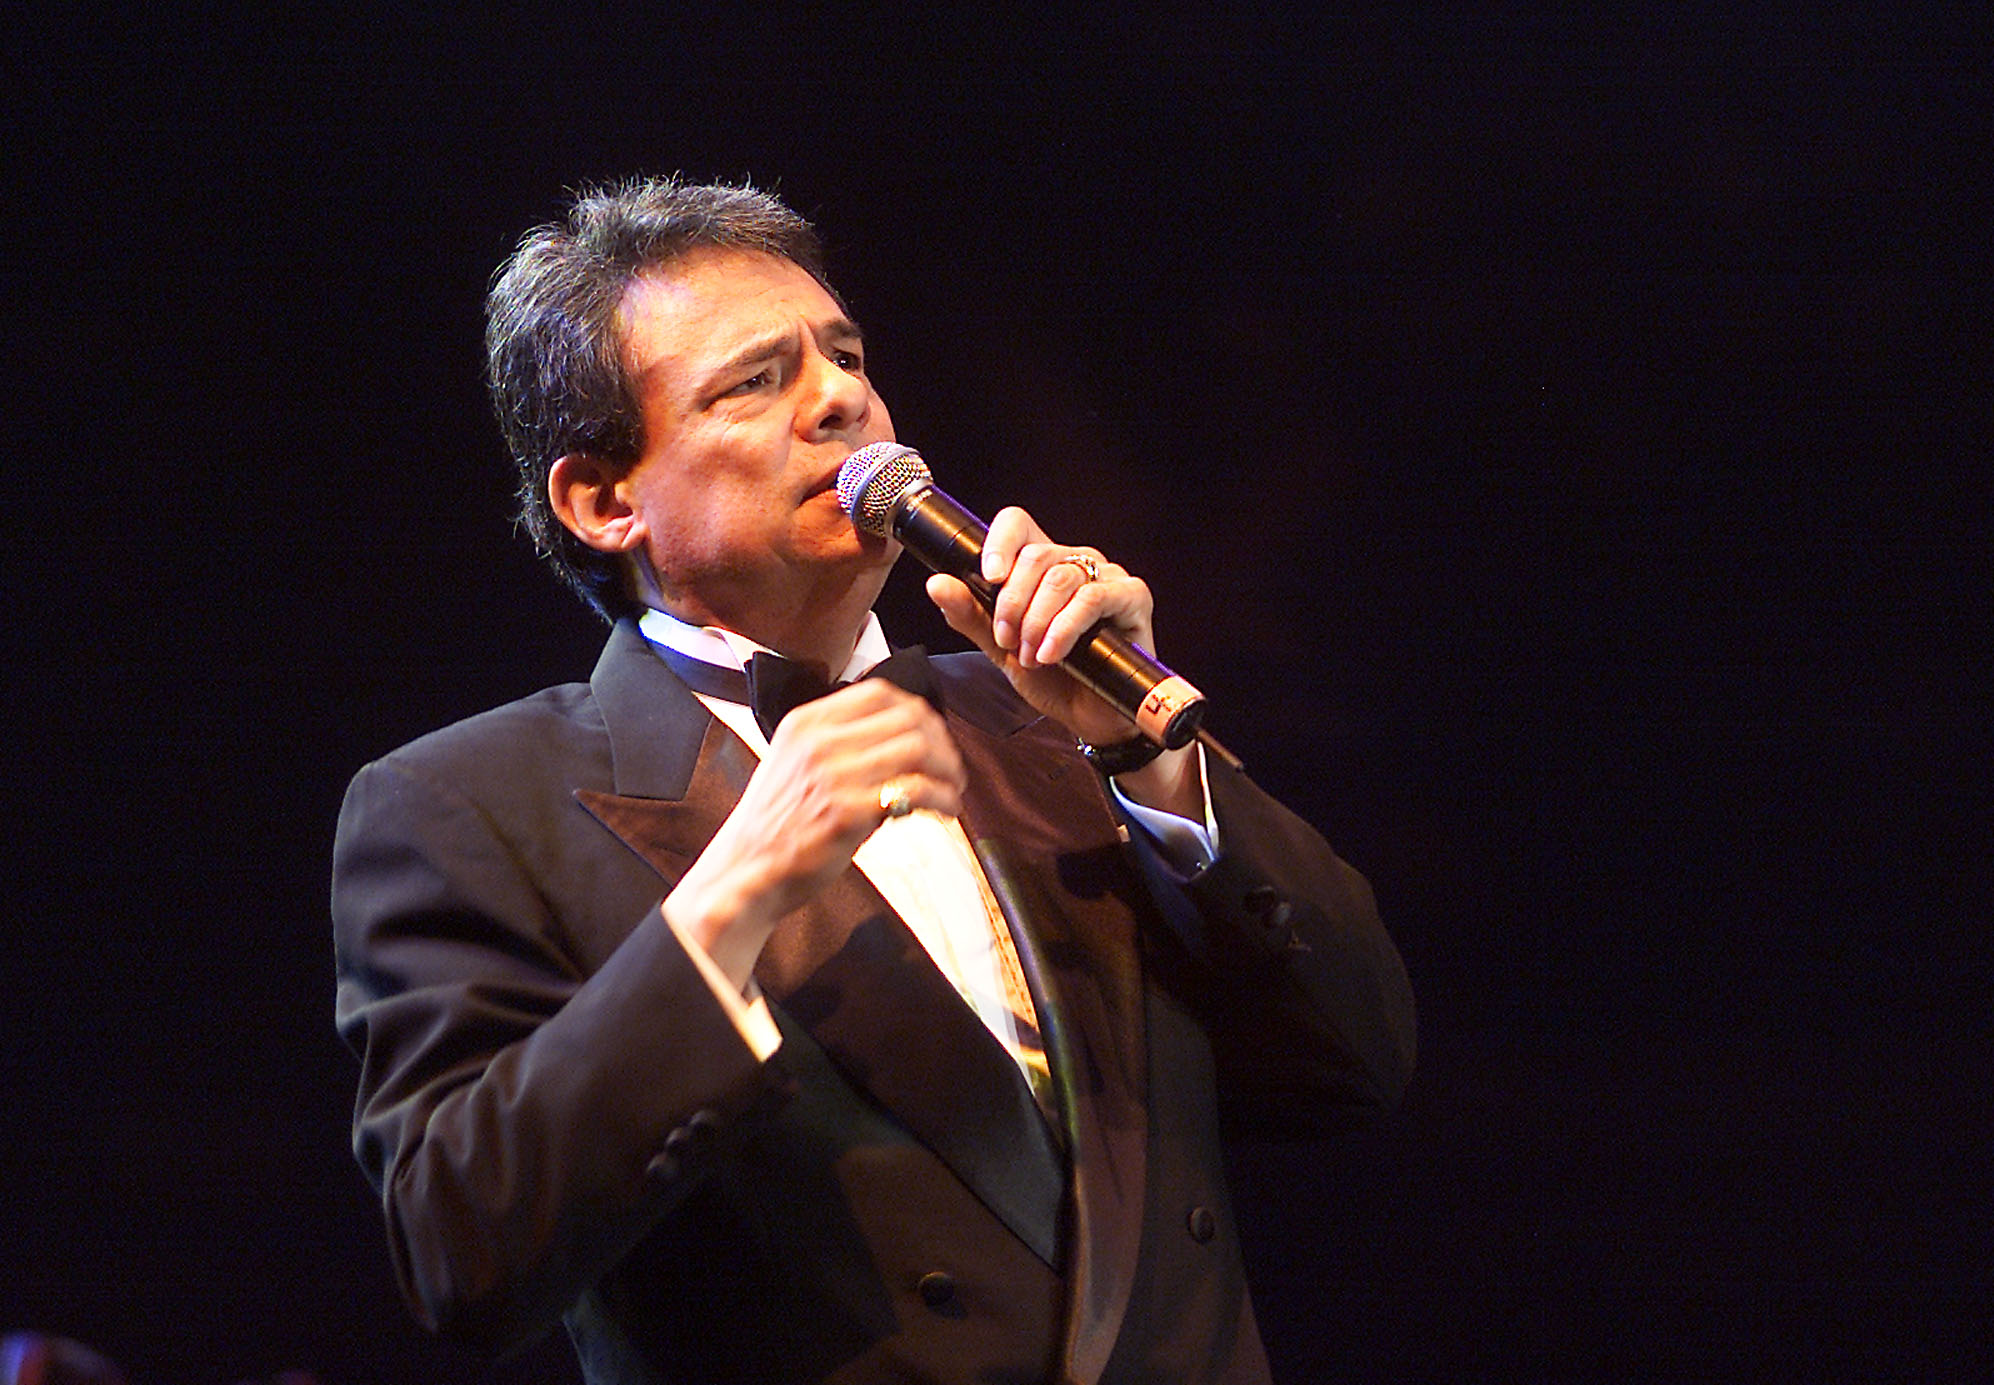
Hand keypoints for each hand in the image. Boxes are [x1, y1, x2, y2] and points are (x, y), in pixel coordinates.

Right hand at [663, 680, 964, 983]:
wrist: (745, 869)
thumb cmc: (778, 823)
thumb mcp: (795, 763)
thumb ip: (839, 743)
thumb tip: (902, 736)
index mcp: (805, 722)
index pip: (879, 692)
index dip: (918, 711)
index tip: (932, 735)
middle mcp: (819, 741)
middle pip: (907, 718)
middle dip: (941, 742)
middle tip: (950, 769)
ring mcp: (834, 775)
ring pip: (918, 748)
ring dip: (947, 769)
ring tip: (952, 790)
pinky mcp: (848, 812)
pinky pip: (915, 790)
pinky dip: (942, 797)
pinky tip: (946, 810)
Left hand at [925, 506, 1201, 815]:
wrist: (1091, 719)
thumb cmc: (1053, 680)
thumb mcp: (1001, 649)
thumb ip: (970, 615)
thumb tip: (937, 583)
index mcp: (1043, 566)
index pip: (1018, 524)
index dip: (999, 542)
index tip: (987, 578)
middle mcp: (1076, 562)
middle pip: (1035, 555)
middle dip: (1011, 603)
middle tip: (1007, 642)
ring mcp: (1107, 577)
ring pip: (1061, 576)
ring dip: (1036, 621)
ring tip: (1031, 657)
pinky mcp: (1133, 597)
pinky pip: (1094, 597)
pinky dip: (1065, 627)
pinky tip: (1052, 654)